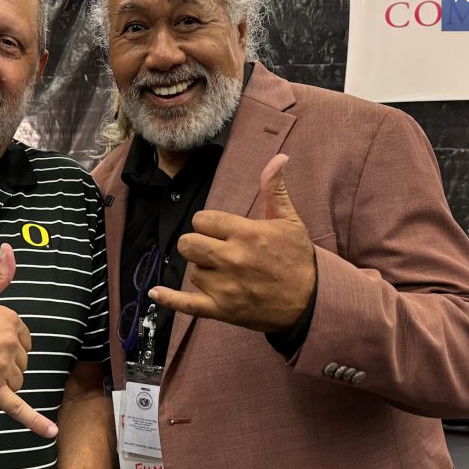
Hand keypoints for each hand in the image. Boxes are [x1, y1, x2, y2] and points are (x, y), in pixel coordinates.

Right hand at [0, 243, 57, 437]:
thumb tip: (11, 249)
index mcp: (9, 319)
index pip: (23, 339)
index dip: (4, 343)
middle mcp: (9, 342)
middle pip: (21, 362)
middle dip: (2, 363)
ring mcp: (0, 367)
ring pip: (17, 382)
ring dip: (0, 381)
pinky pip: (17, 407)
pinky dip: (35, 422)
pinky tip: (51, 433)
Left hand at [149, 154, 315, 331]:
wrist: (313, 302)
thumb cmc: (299, 259)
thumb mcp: (290, 221)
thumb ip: (274, 190)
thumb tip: (278, 159)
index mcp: (246, 234)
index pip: (202, 220)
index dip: (208, 224)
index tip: (220, 231)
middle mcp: (232, 259)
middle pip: (188, 244)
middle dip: (197, 244)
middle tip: (214, 249)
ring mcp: (225, 286)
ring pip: (192, 271)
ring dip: (203, 270)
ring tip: (227, 274)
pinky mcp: (222, 309)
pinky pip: (186, 304)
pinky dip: (169, 298)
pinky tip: (156, 292)